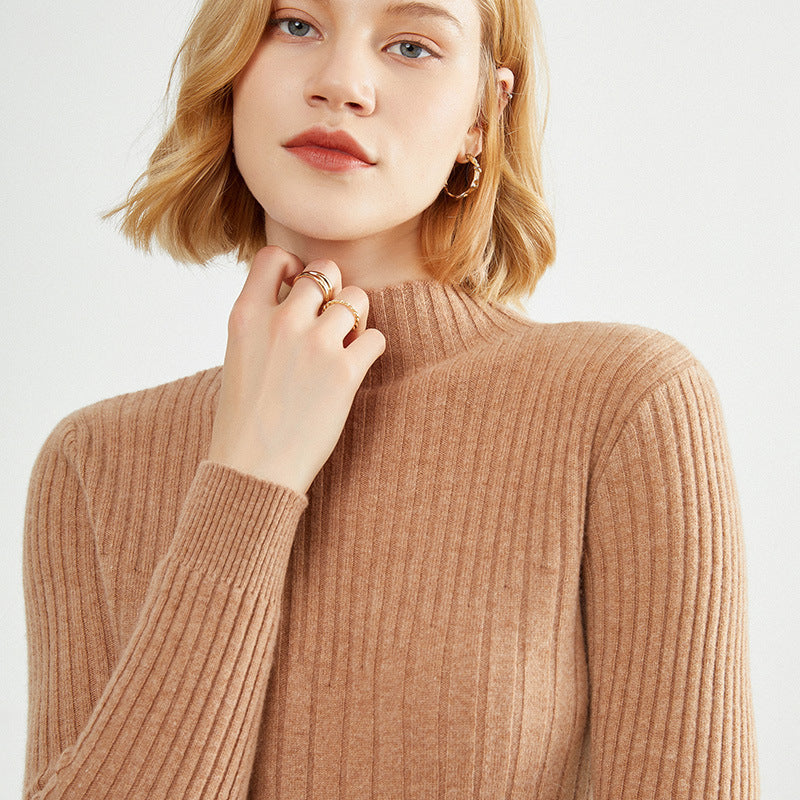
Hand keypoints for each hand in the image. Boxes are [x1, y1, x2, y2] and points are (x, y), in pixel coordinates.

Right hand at [207, 246, 385, 495]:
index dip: (293, 267)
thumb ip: (262, 324)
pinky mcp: (344, 371)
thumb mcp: (237, 357)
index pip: (273, 256)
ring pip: (357, 298)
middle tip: (330, 320)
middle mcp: (281, 322)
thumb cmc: (243, 421)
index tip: (298, 290)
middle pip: (326, 271)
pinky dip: (371, 349)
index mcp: (245, 316)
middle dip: (333, 291)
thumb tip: (293, 301)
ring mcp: (315, 344)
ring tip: (346, 344)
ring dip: (357, 318)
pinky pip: (376, 337)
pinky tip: (356, 367)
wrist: (253, 470)